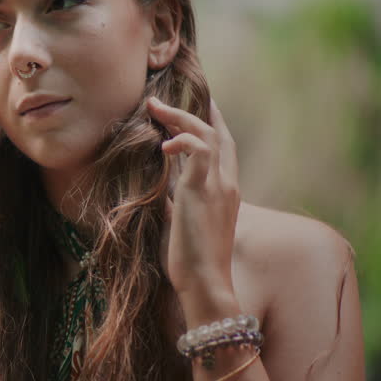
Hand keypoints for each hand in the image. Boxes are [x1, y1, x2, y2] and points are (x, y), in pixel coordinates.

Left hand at [146, 96, 240, 317]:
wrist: (205, 282)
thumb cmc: (192, 260)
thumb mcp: (181, 223)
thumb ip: (176, 203)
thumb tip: (162, 192)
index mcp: (224, 191)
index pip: (222, 148)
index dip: (209, 124)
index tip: (195, 106)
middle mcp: (226, 184)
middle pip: (218, 134)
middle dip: (195, 110)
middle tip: (165, 98)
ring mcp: (218, 186)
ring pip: (208, 135)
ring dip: (180, 117)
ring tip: (154, 107)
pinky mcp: (202, 191)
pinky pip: (198, 150)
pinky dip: (181, 140)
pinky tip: (163, 145)